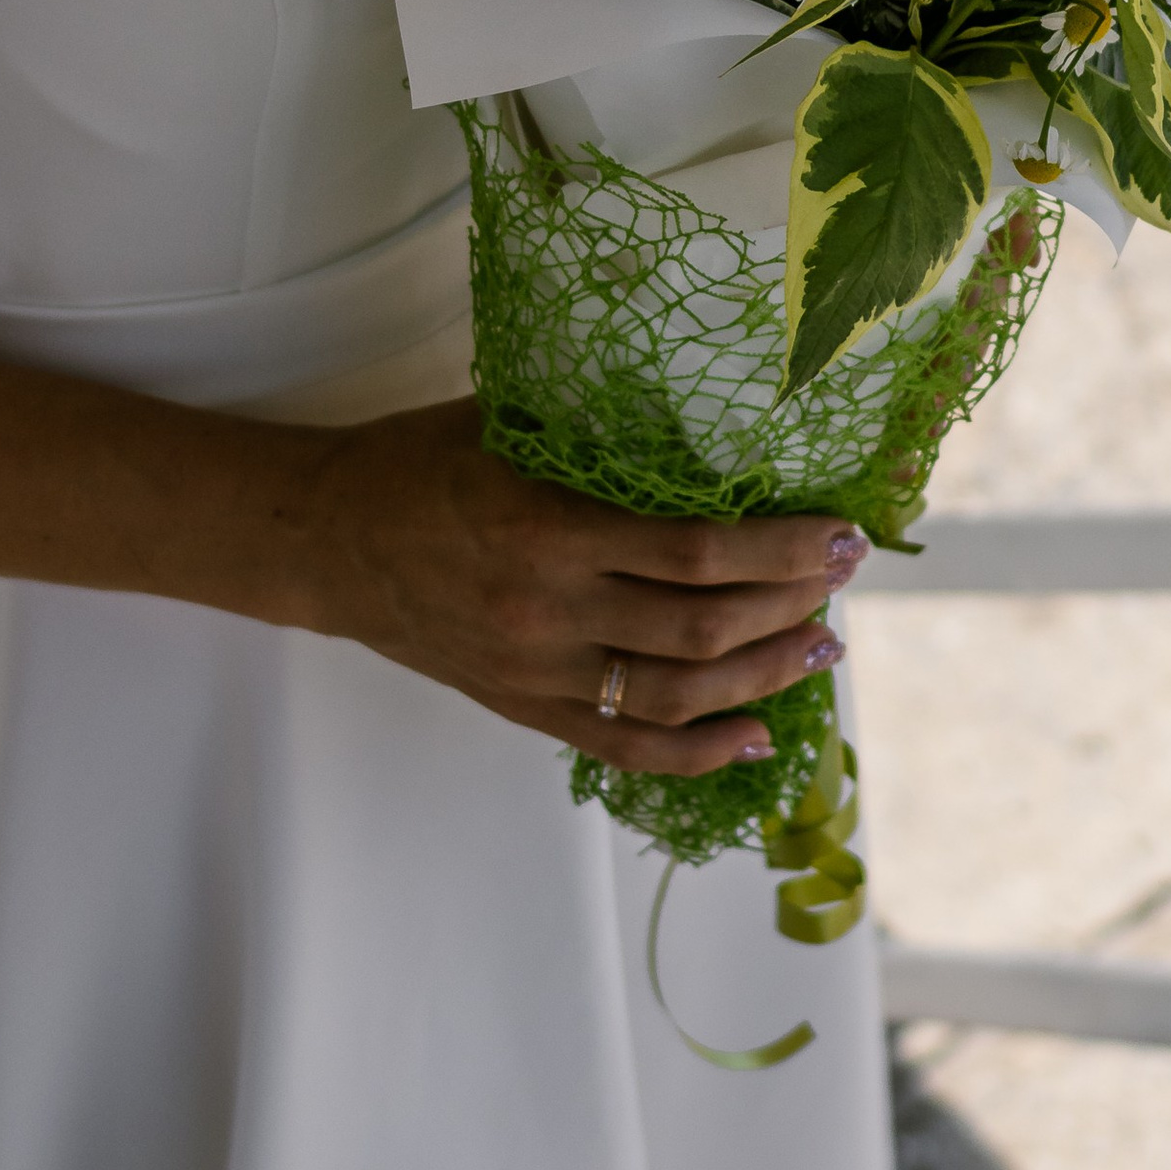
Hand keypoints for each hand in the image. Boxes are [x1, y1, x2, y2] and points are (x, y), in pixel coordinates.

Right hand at [290, 396, 865, 776]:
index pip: (696, 552)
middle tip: (844, 576)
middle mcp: (549, 611)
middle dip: (792, 604)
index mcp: (547, 528)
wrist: (326, 539)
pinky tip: (758, 738)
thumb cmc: (417, 463)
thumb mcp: (508, 421)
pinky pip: (627, 749)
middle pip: (703, 629)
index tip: (837, 532)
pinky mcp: (526, 707)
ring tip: (822, 645)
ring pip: (678, 697)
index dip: (782, 549)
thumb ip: (598, 428)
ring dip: (766, 675)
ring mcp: (538, 671)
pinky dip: (701, 752)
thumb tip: (706, 417)